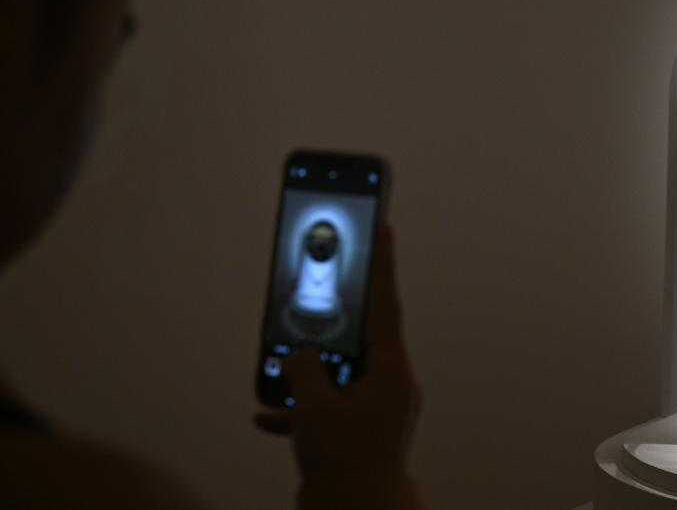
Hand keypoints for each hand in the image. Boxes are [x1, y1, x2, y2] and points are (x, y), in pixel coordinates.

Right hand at [254, 226, 422, 507]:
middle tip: (317, 298)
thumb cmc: (344, 461)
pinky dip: (304, 410)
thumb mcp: (314, 406)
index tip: (386, 227)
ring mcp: (381, 409)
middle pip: (358, 340)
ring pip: (340, 375)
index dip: (382, 263)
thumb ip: (302, 369)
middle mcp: (393, 385)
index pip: (385, 302)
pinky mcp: (364, 433)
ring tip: (281, 372)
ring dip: (309, 375)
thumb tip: (298, 357)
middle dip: (330, 326)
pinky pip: (332, 408)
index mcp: (392, 369)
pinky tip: (270, 416)